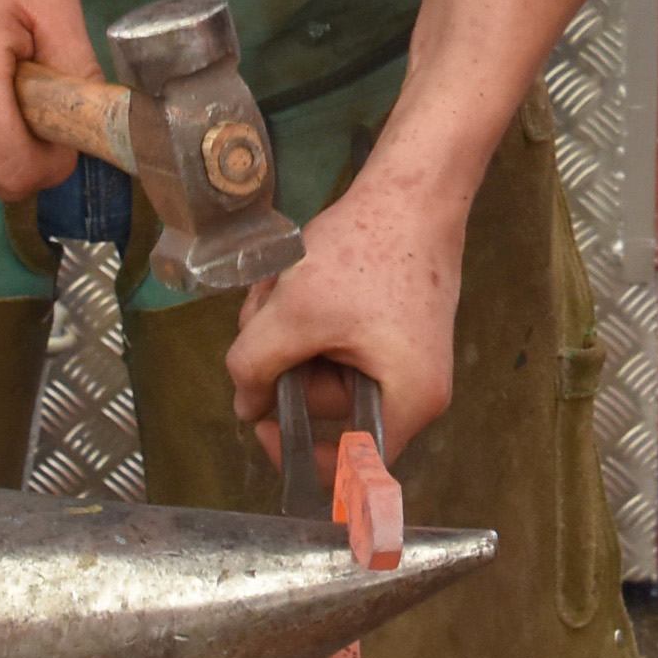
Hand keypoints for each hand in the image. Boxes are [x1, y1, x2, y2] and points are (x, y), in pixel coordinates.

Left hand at [225, 168, 470, 458]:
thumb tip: (245, 406)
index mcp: (407, 403)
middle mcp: (413, 390)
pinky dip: (308, 314)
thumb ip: (256, 368)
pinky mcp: (390, 328)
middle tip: (271, 312)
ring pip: (323, 365)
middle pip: (327, 405)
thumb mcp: (296, 312)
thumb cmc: (367, 253)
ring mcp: (401, 356)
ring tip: (286, 284)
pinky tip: (298, 278)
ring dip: (290, 330)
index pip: (348, 467)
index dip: (296, 454)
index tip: (262, 422)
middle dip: (288, 360)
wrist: (412, 189)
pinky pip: (335, 340)